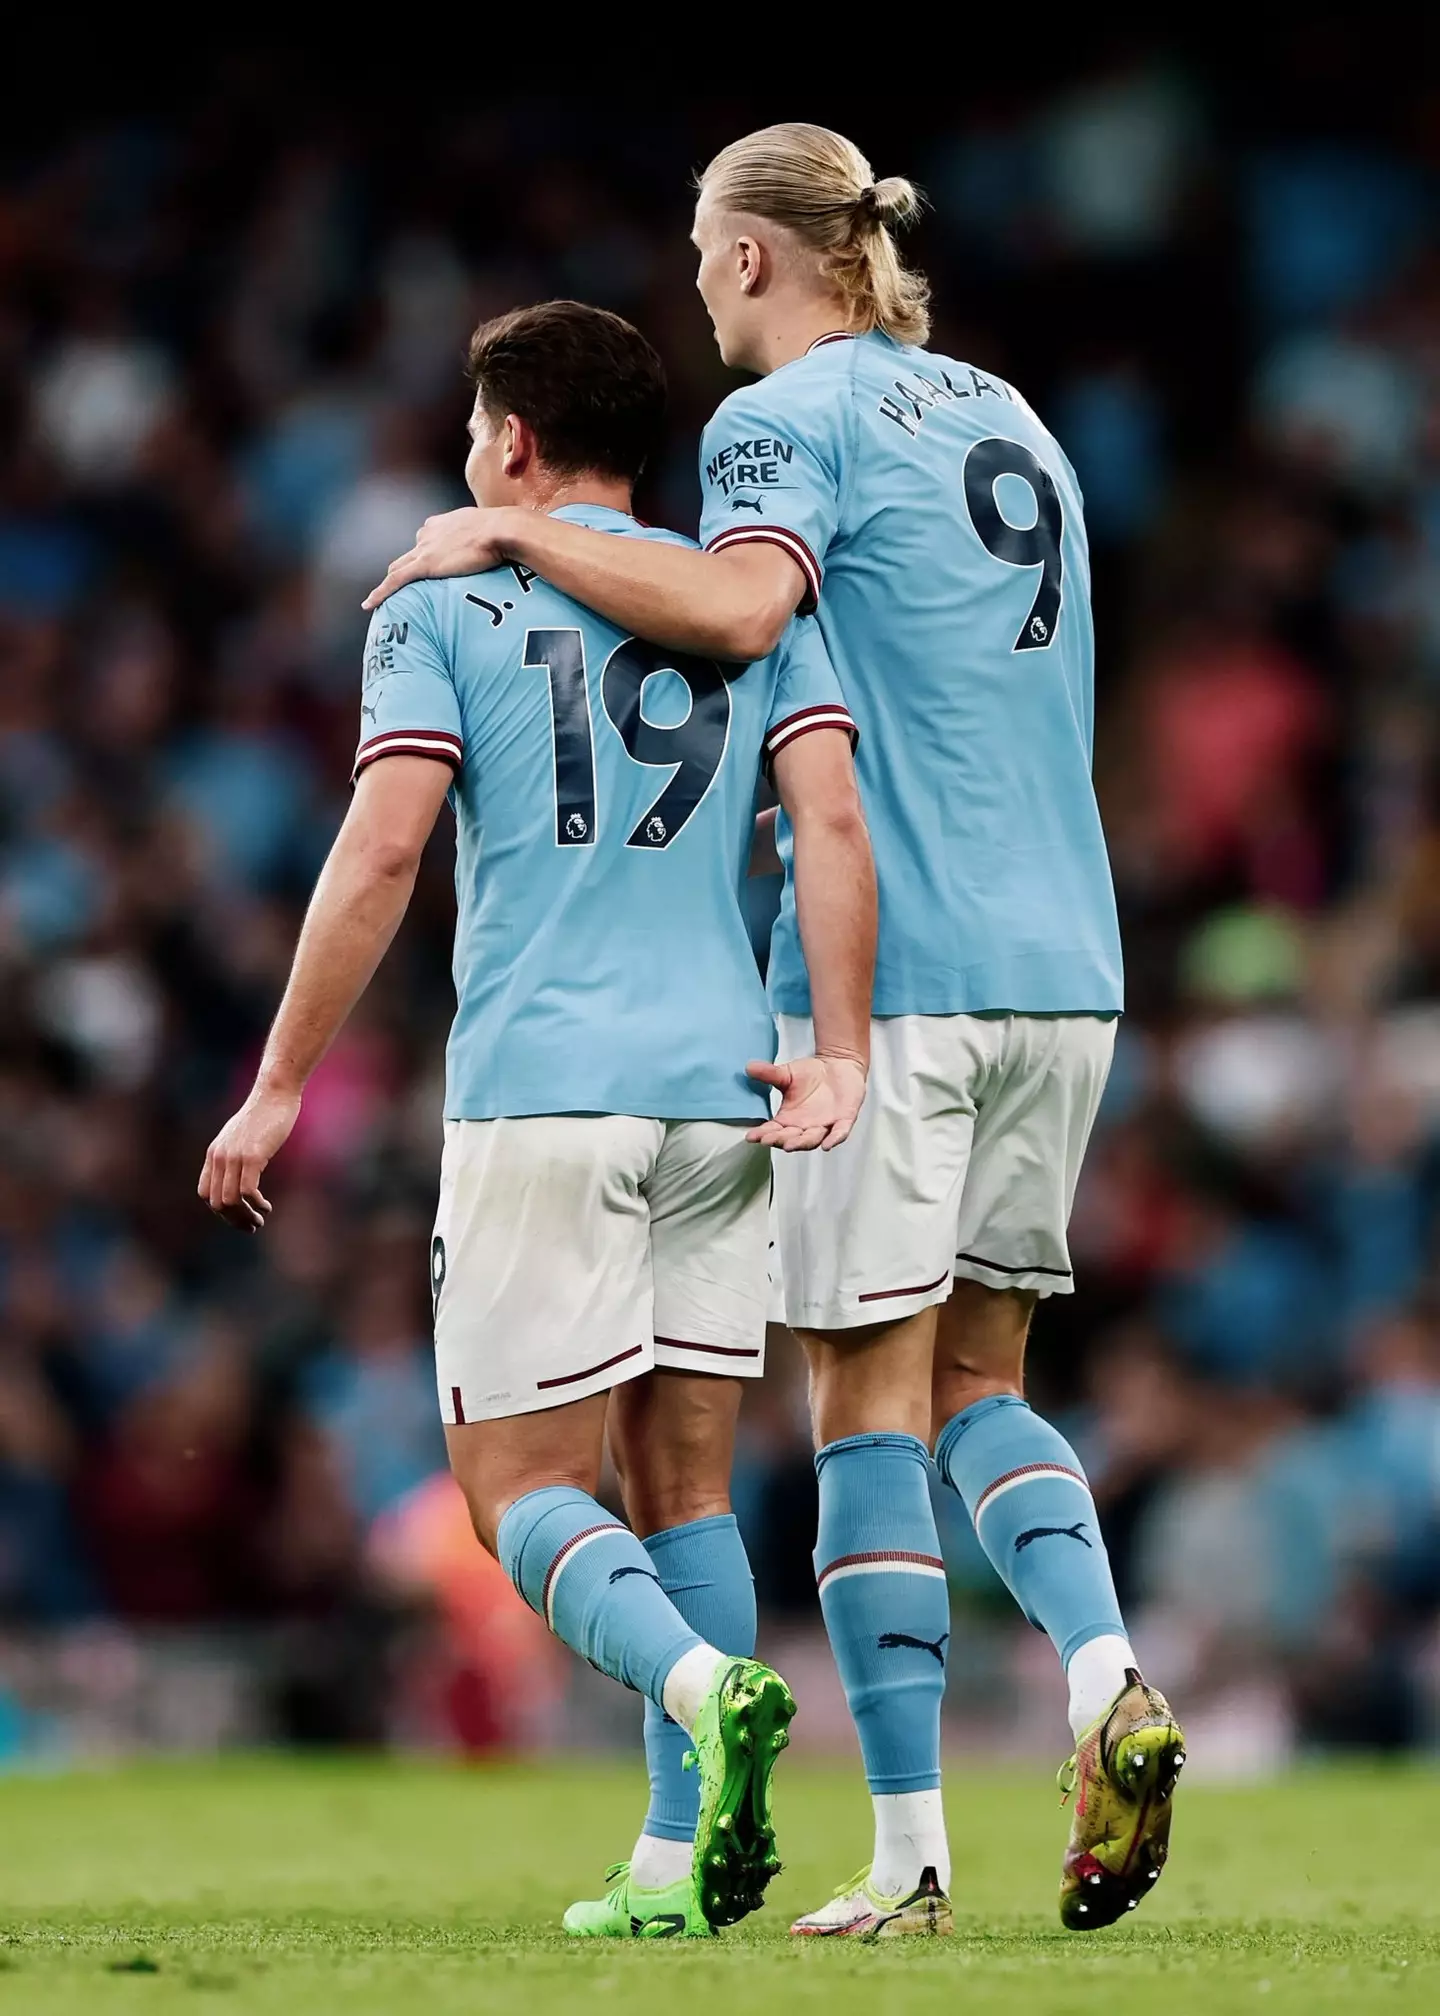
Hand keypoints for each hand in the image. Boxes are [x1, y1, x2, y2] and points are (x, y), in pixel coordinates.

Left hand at [198, 1082, 301, 1231]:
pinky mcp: (253, 1156)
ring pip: (230, 1201)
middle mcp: (219, 1157)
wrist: (274, 1094)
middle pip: (217, 1203)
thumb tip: (240, 1173)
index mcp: (214, 1154)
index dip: (221, 1211)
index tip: (240, 1216)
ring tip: (260, 1220)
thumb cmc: (264, 1115)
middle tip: (252, 1226)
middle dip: (234, 1220)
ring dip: (245, 1217)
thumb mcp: (241, 1137)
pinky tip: (266, 1206)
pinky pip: (248, 1191)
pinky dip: (256, 1205)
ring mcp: (235, 1157)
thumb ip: (235, 1154)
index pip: (206, 1193)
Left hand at [362, 508, 517, 608]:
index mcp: (442, 524)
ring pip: (398, 568)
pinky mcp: (424, 565)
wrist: (501, 530)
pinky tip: (369, 605)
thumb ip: (484, 538)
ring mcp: (424, 549)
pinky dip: (380, 593)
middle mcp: (428, 533)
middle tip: (405, 586)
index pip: (426, 540)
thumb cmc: (504, 530)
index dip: (425, 554)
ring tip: (382, 598)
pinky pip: (395, 582)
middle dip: (405, 568)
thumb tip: (499, 543)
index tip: (428, 566)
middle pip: (408, 555)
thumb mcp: (490, 529)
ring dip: (390, 582)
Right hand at [745, 1053, 866, 1151]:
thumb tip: (749, 1067)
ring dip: (801, 1143)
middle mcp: (804, 1127)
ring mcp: (824, 1126)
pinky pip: (839, 1133)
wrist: (838, 1065)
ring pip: (812, 1140)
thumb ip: (769, 1074)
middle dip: (779, 1140)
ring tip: (789, 1145)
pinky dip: (834, 1139)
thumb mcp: (787, 1073)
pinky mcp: (843, 1121)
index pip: (772, 1130)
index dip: (762, 1134)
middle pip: (790, 1139)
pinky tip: (827, 1145)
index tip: (751, 1136)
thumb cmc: (811, 1073)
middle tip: (768, 1140)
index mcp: (788, 1119)